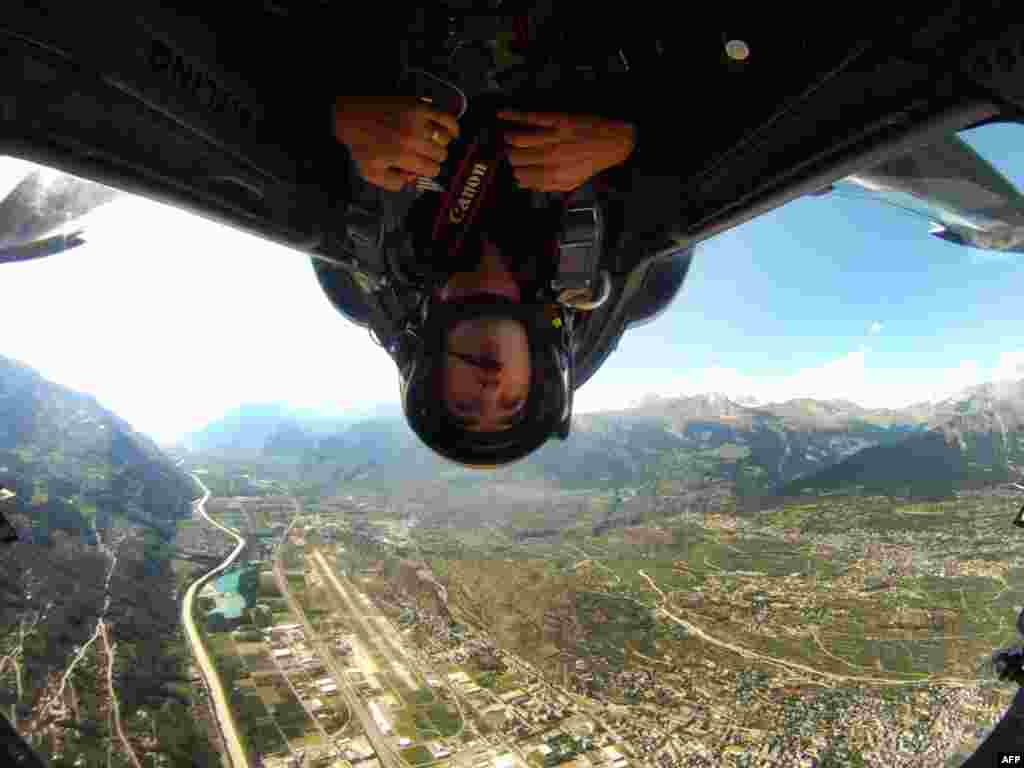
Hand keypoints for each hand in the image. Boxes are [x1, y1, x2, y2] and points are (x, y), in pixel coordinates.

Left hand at [333, 95, 459, 191]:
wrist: (350, 113)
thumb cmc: (360, 144)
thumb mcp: (371, 172)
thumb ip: (393, 183)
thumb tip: (412, 182)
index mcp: (402, 155)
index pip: (431, 169)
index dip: (429, 171)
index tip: (425, 168)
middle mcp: (412, 138)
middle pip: (440, 155)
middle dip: (435, 158)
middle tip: (426, 155)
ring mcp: (417, 120)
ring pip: (445, 138)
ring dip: (442, 143)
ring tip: (435, 143)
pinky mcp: (419, 104)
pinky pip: (446, 116)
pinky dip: (453, 126)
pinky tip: (453, 132)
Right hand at [499, 110, 636, 192]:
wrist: (615, 141)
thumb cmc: (592, 162)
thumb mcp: (572, 182)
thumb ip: (548, 186)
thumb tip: (524, 185)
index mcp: (556, 175)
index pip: (522, 177)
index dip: (516, 173)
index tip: (514, 170)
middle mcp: (553, 157)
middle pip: (517, 158)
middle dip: (511, 157)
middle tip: (511, 153)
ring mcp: (554, 137)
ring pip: (518, 140)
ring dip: (510, 139)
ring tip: (508, 138)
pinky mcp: (557, 120)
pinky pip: (529, 118)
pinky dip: (512, 115)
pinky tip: (501, 114)